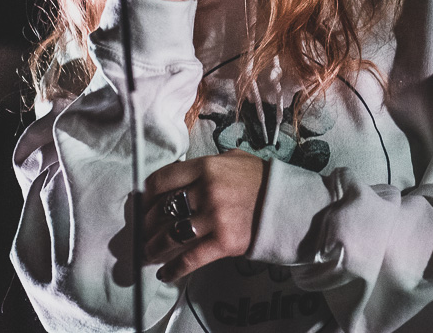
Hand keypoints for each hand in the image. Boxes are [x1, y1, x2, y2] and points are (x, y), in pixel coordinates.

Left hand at [143, 150, 265, 282]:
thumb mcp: (234, 159)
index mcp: (206, 167)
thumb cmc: (261, 179)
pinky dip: (174, 269)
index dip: (146, 195)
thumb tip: (181, 174)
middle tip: (142, 232)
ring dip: (154, 247)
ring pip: (171, 236)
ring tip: (148, 252)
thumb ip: (207, 163)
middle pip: (162, 210)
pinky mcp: (225, 243)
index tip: (142, 204)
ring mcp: (215, 218)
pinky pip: (190, 258)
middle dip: (147, 224)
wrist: (290, 203)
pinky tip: (164, 273)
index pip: (162, 180)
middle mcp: (207, 190)